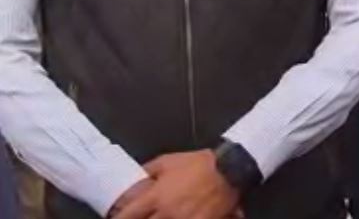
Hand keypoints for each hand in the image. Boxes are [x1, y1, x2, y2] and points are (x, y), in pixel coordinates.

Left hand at [114, 150, 240, 218]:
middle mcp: (166, 213)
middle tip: (140, 217)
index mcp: (155, 197)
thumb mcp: (168, 161)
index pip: (128, 215)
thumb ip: (148, 170)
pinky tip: (177, 218)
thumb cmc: (197, 164)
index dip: (118, 218)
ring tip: (159, 216)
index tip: (115, 218)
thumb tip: (135, 177)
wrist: (228, 170)